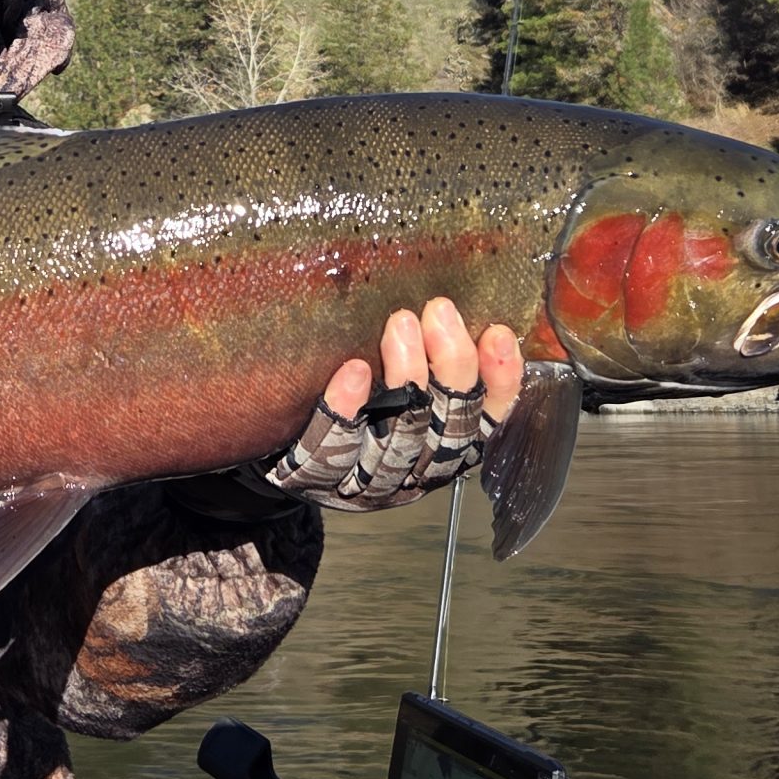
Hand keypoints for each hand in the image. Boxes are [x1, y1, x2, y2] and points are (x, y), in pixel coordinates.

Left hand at [264, 299, 525, 510]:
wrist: (278, 441)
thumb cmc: (352, 399)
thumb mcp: (400, 374)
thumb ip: (430, 351)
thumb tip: (453, 297)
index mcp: (446, 444)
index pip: (488, 417)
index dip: (501, 380)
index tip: (497, 332)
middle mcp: (416, 468)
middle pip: (449, 427)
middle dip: (451, 366)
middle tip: (440, 310)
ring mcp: (369, 480)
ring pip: (401, 436)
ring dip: (406, 377)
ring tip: (401, 324)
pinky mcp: (320, 479)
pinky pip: (333, 449)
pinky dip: (345, 410)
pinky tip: (352, 373)